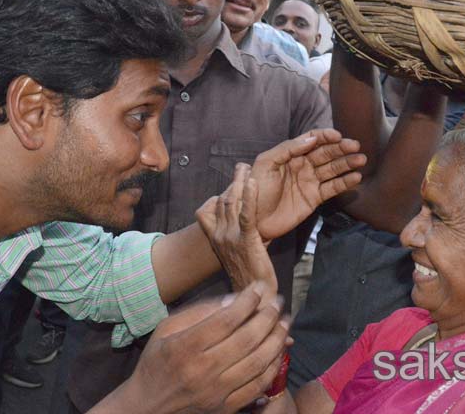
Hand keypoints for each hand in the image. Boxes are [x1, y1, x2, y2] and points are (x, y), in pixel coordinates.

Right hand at [116, 283, 289, 413]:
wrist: (149, 406)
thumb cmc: (157, 361)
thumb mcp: (167, 329)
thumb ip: (199, 312)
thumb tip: (234, 300)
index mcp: (184, 347)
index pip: (225, 320)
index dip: (247, 301)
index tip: (259, 288)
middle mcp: (201, 371)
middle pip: (246, 340)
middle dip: (267, 317)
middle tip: (277, 303)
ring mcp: (215, 393)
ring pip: (258, 363)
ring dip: (277, 340)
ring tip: (284, 323)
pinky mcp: (225, 409)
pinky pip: (258, 386)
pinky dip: (273, 366)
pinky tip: (278, 350)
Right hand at [197, 164, 276, 294]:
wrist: (254, 299)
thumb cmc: (248, 278)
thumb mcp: (235, 255)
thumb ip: (233, 238)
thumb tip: (239, 224)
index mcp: (215, 239)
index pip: (210, 209)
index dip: (219, 194)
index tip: (230, 183)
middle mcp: (219, 236)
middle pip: (222, 201)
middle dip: (232, 182)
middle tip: (241, 166)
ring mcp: (231, 237)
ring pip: (232, 203)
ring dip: (239, 182)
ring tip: (246, 167)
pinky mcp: (247, 240)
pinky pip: (246, 214)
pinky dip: (250, 196)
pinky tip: (253, 183)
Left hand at [252, 129, 364, 240]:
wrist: (253, 220)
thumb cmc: (255, 189)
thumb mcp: (266, 163)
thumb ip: (287, 149)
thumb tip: (311, 139)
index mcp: (290, 154)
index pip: (312, 140)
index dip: (325, 136)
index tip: (338, 136)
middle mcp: (303, 165)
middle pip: (326, 153)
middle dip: (341, 148)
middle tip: (356, 145)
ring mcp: (310, 181)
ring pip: (333, 169)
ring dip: (347, 163)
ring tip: (361, 159)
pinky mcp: (315, 198)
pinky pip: (333, 188)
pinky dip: (345, 182)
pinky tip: (356, 177)